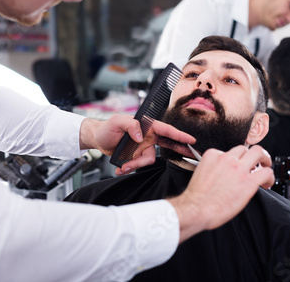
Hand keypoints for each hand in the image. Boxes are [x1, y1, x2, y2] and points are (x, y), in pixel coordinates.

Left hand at [79, 115, 194, 173]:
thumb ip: (130, 125)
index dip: (179, 135)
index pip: (166, 130)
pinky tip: (120, 168)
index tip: (191, 140)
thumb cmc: (107, 127)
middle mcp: (148, 137)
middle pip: (168, 143)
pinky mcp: (136, 157)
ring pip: (148, 160)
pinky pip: (138, 166)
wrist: (98, 139)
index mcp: (147, 126)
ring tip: (123, 166)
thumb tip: (141, 136)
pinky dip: (129, 168)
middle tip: (191, 155)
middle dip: (179, 149)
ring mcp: (143, 148)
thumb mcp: (117, 121)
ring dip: (136, 165)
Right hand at [166, 145, 273, 242]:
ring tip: (266, 167)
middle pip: (245, 148)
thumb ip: (214, 168)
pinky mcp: (248, 181)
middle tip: (258, 162)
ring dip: (265, 159)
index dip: (236, 160)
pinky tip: (266, 184)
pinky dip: (269, 177)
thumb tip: (225, 174)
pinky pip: (266, 172)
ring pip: (258, 153)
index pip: (230, 152)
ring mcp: (238, 168)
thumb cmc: (196, 197)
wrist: (196, 209)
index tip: (238, 167)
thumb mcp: (201, 173)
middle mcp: (226, 158)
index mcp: (213, 155)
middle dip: (253, 154)